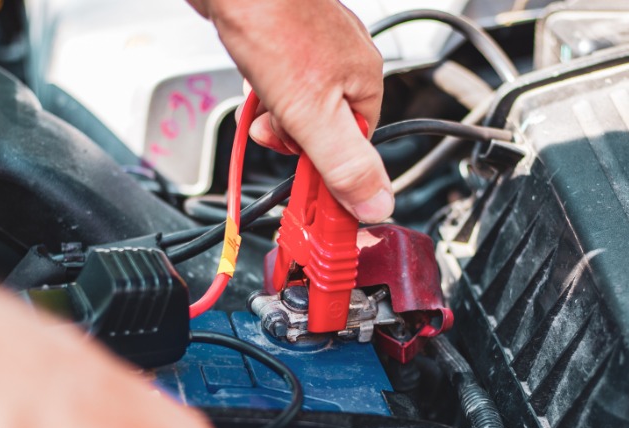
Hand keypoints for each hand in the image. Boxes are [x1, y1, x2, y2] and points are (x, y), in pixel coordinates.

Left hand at [192, 0, 393, 222]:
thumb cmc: (273, 23)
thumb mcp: (312, 114)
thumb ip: (345, 163)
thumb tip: (377, 203)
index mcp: (364, 80)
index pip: (354, 149)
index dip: (325, 169)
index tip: (305, 189)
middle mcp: (345, 60)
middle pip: (323, 127)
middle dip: (291, 137)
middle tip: (271, 131)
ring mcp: (314, 47)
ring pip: (296, 103)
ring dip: (271, 113)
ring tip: (258, 101)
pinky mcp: (284, 37)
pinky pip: (278, 78)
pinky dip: (261, 87)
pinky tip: (251, 79)